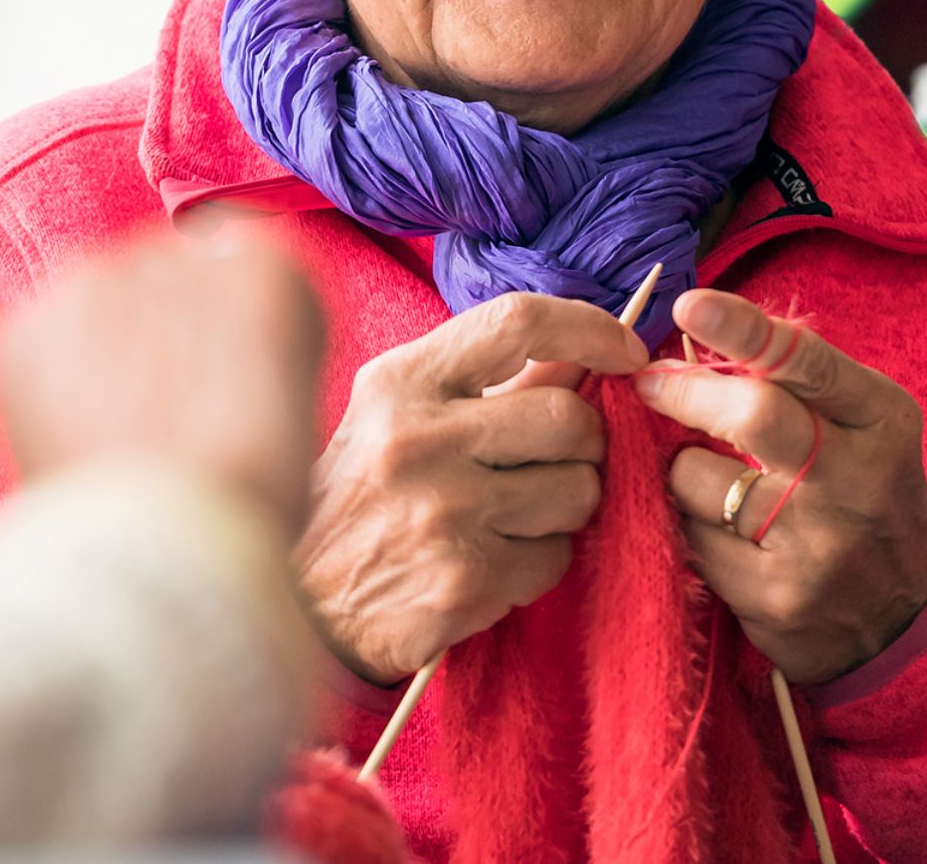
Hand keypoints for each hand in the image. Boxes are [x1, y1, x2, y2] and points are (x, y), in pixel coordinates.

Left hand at [0, 233, 326, 533]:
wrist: (163, 551)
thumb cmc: (247, 501)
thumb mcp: (292, 409)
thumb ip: (255, 346)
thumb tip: (211, 342)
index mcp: (267, 266)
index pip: (243, 269)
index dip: (237, 336)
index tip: (232, 390)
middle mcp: (174, 253)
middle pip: (167, 282)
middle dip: (165, 336)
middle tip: (170, 421)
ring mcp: (89, 283)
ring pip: (99, 305)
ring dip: (106, 351)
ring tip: (120, 437)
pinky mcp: (26, 325)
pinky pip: (43, 337)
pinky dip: (52, 380)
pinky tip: (78, 440)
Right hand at [293, 292, 651, 684]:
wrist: (301, 604)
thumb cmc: (359, 499)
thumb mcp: (398, 418)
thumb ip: (483, 384)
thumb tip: (584, 358)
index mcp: (399, 383)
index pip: (518, 322)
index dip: (590, 328)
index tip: (625, 352)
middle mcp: (418, 440)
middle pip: (569, 417)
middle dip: (583, 443)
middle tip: (551, 462)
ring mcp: (444, 513)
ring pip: (579, 490)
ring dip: (566, 506)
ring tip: (513, 516)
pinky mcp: (465, 579)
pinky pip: (557, 558)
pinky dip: (540, 561)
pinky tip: (493, 561)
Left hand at [633, 289, 926, 684]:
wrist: (906, 615)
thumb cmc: (864, 492)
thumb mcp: (860, 424)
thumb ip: (794, 380)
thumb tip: (692, 338)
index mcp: (882, 421)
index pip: (808, 364)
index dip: (744, 331)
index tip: (689, 305)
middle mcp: (856, 483)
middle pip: (753, 416)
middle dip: (685, 392)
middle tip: (649, 383)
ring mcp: (817, 549)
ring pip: (699, 482)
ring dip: (679, 468)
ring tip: (703, 473)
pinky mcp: (776, 601)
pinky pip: (690, 541)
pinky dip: (686, 523)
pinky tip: (713, 526)